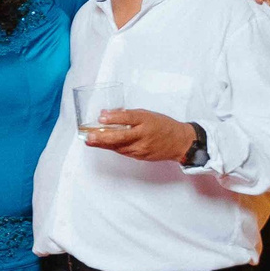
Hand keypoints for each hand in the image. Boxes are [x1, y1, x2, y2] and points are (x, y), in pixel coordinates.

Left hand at [84, 108, 198, 163]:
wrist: (180, 142)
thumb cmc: (163, 125)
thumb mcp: (147, 115)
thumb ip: (127, 115)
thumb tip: (106, 114)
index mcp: (146, 120)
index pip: (129, 118)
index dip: (114, 118)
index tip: (101, 117)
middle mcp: (144, 135)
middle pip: (121, 137)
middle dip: (103, 137)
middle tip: (89, 136)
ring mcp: (142, 147)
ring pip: (119, 146)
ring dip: (103, 144)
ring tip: (90, 141)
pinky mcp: (140, 156)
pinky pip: (123, 151)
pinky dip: (112, 147)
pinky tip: (102, 144)